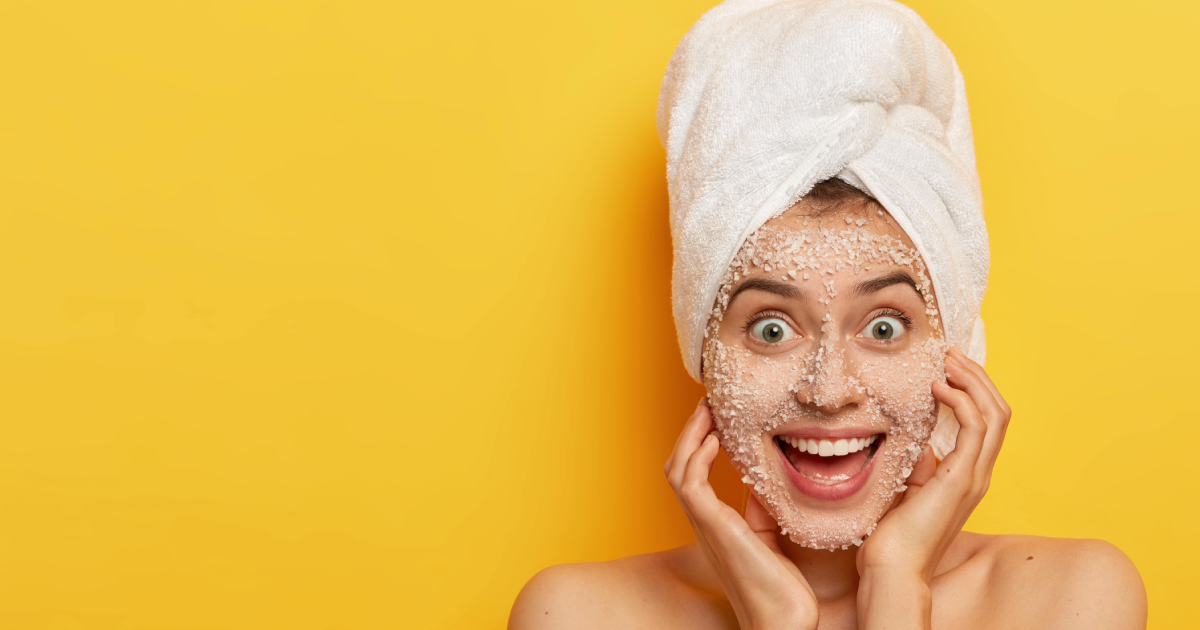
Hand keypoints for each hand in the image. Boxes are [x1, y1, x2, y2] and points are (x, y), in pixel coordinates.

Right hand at [665, 399, 818, 629]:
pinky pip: (691, 485)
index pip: (692, 474)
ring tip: (706, 411)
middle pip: (677, 467)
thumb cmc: (780, 590)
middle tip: (708, 403)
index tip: (716, 417)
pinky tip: (715, 439)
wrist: (783, 622)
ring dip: (690, 436)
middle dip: (689, 432)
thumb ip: (760, 509)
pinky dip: (698, 457)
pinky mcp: (715, 528)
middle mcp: (704, 523)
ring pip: (677, 471)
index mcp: (715, 524)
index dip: (698, 443)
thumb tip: (764, 480)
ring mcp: (706, 525)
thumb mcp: (770, 538)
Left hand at [855, 347, 1011, 626]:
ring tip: (948, 361)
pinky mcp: (962, 479)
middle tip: (950, 353)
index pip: (986, 420)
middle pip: (999, 411)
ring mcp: (974, 476)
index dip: (973, 388)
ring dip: (974, 380)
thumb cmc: (892, 534)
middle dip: (978, 376)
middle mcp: (978, 473)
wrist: (892, 567)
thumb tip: (919, 439)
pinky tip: (938, 386)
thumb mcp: (908, 487)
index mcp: (967, 474)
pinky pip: (977, 427)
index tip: (947, 365)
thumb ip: (920, 464)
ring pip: (996, 414)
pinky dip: (963, 399)